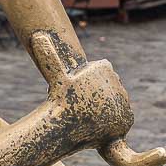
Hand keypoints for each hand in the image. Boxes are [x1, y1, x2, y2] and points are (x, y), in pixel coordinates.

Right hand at [32, 31, 132, 148]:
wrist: (65, 129)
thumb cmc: (58, 101)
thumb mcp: (55, 77)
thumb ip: (49, 56)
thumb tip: (38, 36)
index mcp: (104, 67)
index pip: (103, 70)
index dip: (91, 81)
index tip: (80, 90)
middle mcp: (117, 82)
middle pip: (111, 87)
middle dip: (101, 94)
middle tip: (85, 104)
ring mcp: (124, 101)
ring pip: (117, 102)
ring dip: (108, 107)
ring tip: (92, 113)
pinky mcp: (128, 119)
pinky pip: (123, 118)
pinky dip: (114, 120)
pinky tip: (102, 122)